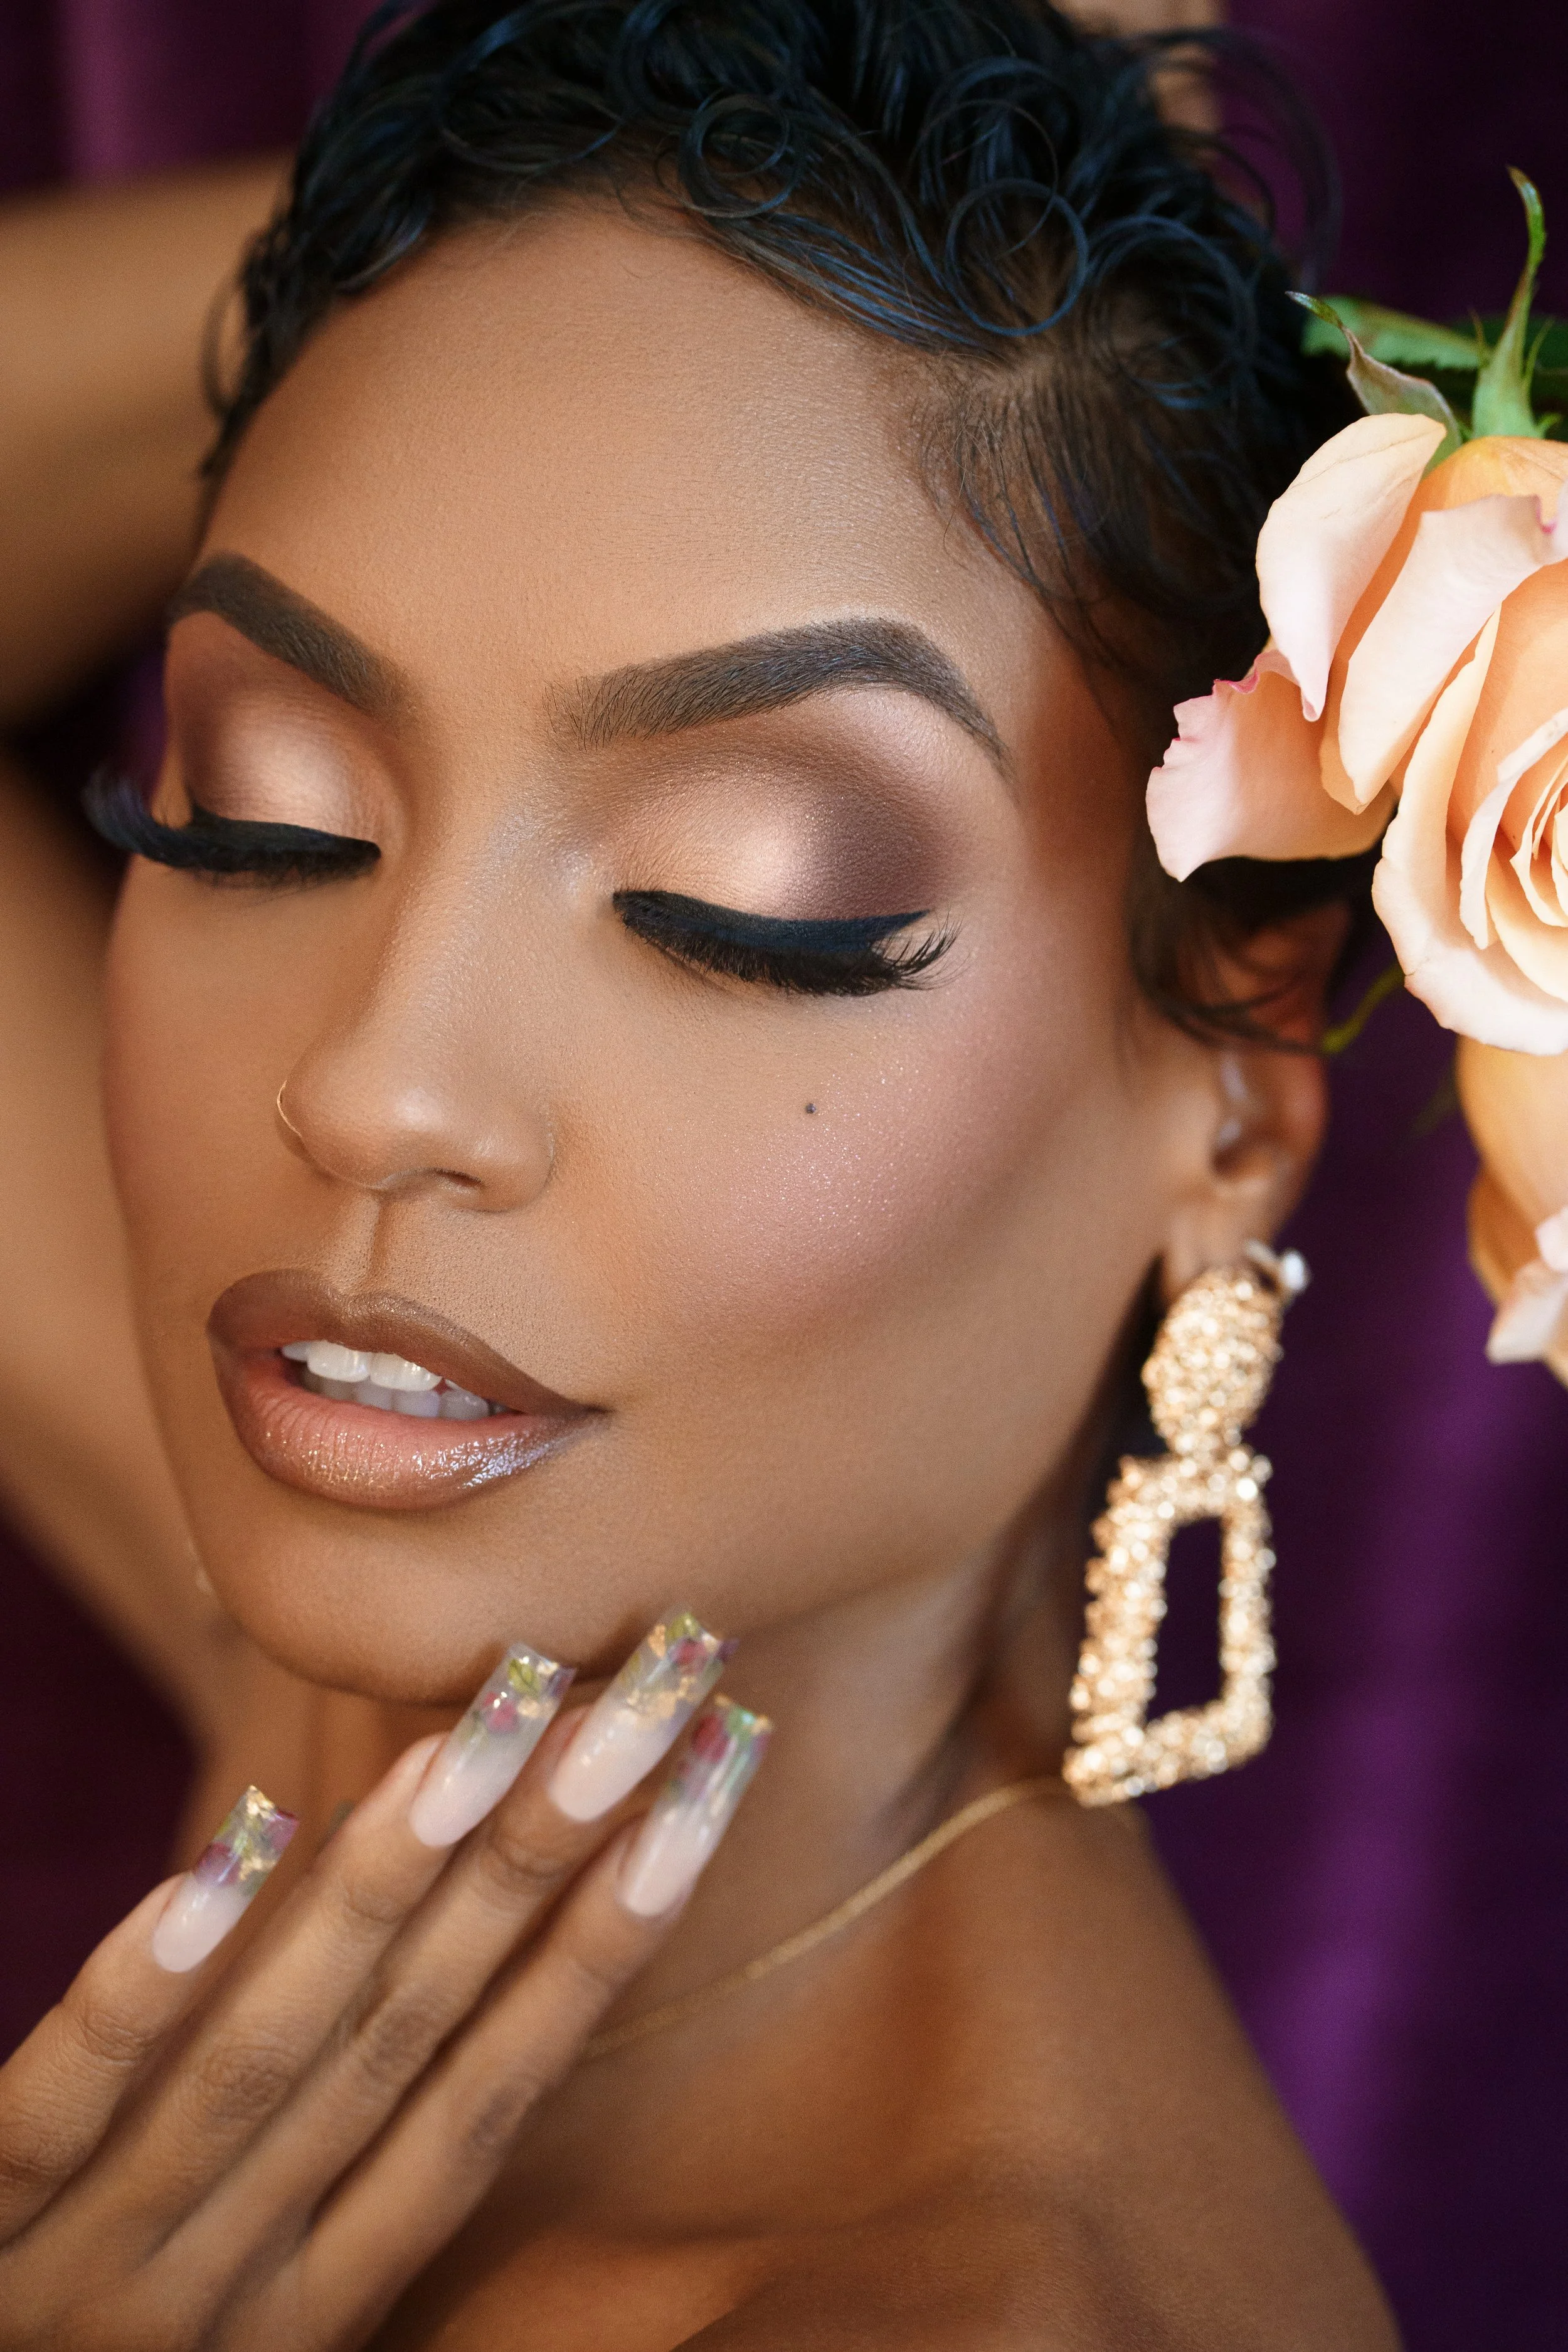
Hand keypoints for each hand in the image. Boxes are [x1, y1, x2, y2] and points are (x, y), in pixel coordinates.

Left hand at [0, 1619, 768, 2349]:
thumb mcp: (232, 2297)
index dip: (606, 1944)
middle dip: (543, 1857)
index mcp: (317, 2304)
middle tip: (651, 1689)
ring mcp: (100, 2274)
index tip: (712, 1784)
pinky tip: (236, 1847)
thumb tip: (435, 1908)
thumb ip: (322, 2144)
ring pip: (270, 2057)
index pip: (491, 2099)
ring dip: (385, 1885)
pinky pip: (58, 2110)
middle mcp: (237, 2297)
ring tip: (482, 1730)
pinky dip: (146, 1984)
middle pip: (413, 2044)